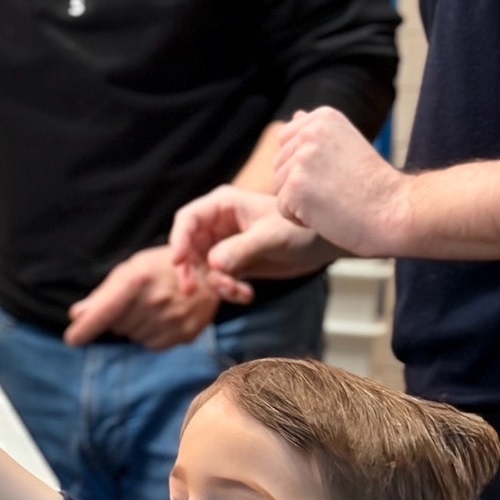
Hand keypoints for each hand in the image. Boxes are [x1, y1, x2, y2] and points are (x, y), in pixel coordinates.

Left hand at [63, 244, 219, 348]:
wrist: (210, 272)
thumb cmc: (162, 267)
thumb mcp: (132, 269)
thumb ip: (103, 295)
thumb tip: (76, 315)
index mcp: (138, 279)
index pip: (104, 312)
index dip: (85, 329)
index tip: (72, 339)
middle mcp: (155, 301)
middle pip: (117, 326)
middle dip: (118, 317)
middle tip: (137, 299)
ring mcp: (172, 319)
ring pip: (134, 337)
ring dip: (136, 326)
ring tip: (153, 306)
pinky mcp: (185, 333)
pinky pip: (152, 345)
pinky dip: (152, 334)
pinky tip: (163, 317)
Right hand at [170, 185, 339, 302]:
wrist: (323, 245)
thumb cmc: (301, 229)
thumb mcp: (271, 237)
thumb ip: (242, 249)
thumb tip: (214, 264)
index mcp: (223, 205)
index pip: (188, 219)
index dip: (178, 239)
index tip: (177, 262)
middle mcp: (218, 224)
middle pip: (188, 246)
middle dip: (190, 269)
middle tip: (192, 290)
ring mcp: (224, 244)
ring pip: (202, 268)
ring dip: (216, 284)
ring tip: (239, 291)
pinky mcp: (234, 263)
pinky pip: (218, 280)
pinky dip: (228, 291)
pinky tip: (247, 295)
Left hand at [271, 108, 408, 256]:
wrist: (395, 210)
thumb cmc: (374, 185)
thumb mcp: (347, 145)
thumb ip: (317, 133)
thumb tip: (296, 114)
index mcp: (322, 116)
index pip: (287, 141)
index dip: (308, 166)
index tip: (340, 172)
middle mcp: (309, 131)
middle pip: (280, 166)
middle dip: (302, 185)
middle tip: (339, 189)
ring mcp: (301, 158)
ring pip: (279, 188)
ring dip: (302, 203)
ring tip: (335, 200)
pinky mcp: (295, 186)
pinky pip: (283, 209)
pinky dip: (302, 219)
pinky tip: (329, 213)